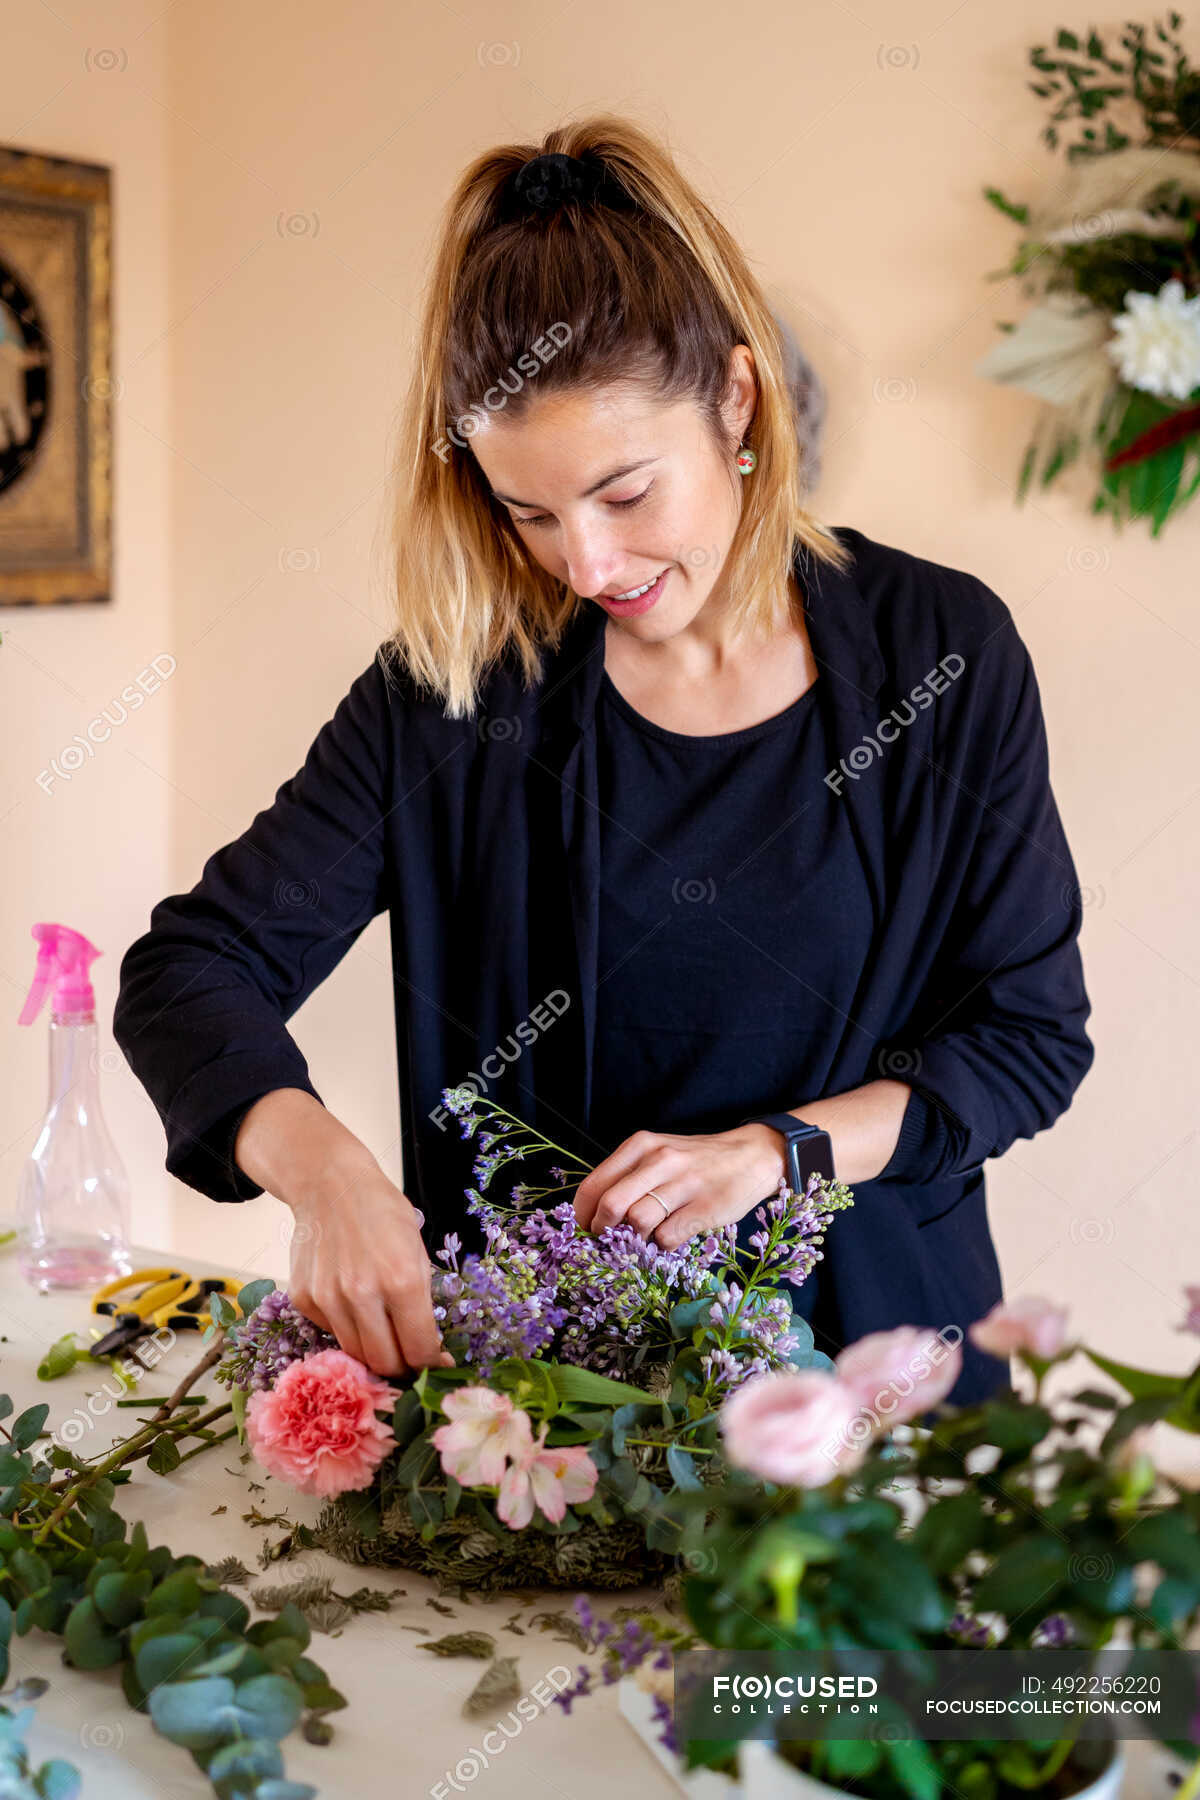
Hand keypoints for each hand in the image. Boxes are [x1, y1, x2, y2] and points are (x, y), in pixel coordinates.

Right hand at [284, 1162, 454, 1379]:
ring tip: (383, 1331)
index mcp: (401, 1280)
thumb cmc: (382, 1214)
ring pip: (354, 1353)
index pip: (418, 1350)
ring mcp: (328, 1298)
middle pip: (383, 1362)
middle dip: (401, 1367)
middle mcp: (362, 1294)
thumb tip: (428, 1350)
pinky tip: (353, 1303)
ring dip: (372, 1351)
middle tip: (409, 1357)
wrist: (331, 1185)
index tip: (436, 1363)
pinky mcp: (303, 1298)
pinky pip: (330, 1332)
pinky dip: (346, 1328)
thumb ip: (421, 1302)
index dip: (431, 1364)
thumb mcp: (417, 1251)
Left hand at [572, 1125, 786, 1251]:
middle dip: (602, 1231)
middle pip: (610, 1205)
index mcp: (641, 1146)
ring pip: (637, 1222)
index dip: (581, 1215)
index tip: (582, 1232)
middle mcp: (659, 1160)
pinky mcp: (704, 1208)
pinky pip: (667, 1237)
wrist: (753, 1155)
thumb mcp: (659, 1154)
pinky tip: (669, 1237)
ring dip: (634, 1240)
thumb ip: (629, 1177)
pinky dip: (662, 1245)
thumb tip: (595, 1216)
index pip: (594, 1184)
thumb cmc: (697, 1161)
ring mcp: (683, 1184)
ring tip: (644, 1239)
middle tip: (608, 1242)